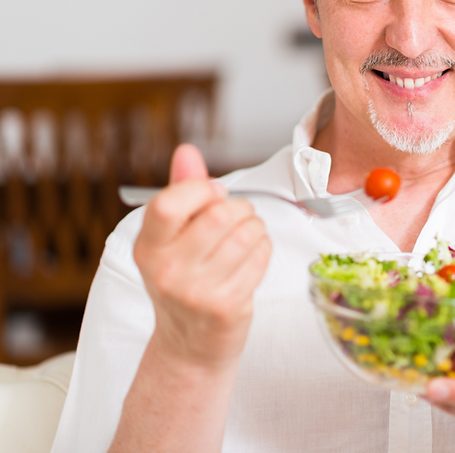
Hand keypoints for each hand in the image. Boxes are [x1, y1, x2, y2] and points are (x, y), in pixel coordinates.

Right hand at [132, 144, 271, 369]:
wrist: (189, 345)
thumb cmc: (185, 280)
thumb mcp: (172, 239)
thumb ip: (181, 191)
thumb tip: (187, 151)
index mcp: (148, 247)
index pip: (169, 203)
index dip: (201, 189)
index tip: (213, 194)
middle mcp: (166, 271)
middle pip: (219, 214)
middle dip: (239, 208)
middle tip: (238, 217)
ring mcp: (196, 292)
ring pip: (246, 233)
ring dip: (256, 228)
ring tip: (246, 237)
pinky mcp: (226, 306)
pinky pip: (261, 256)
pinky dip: (264, 250)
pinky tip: (252, 258)